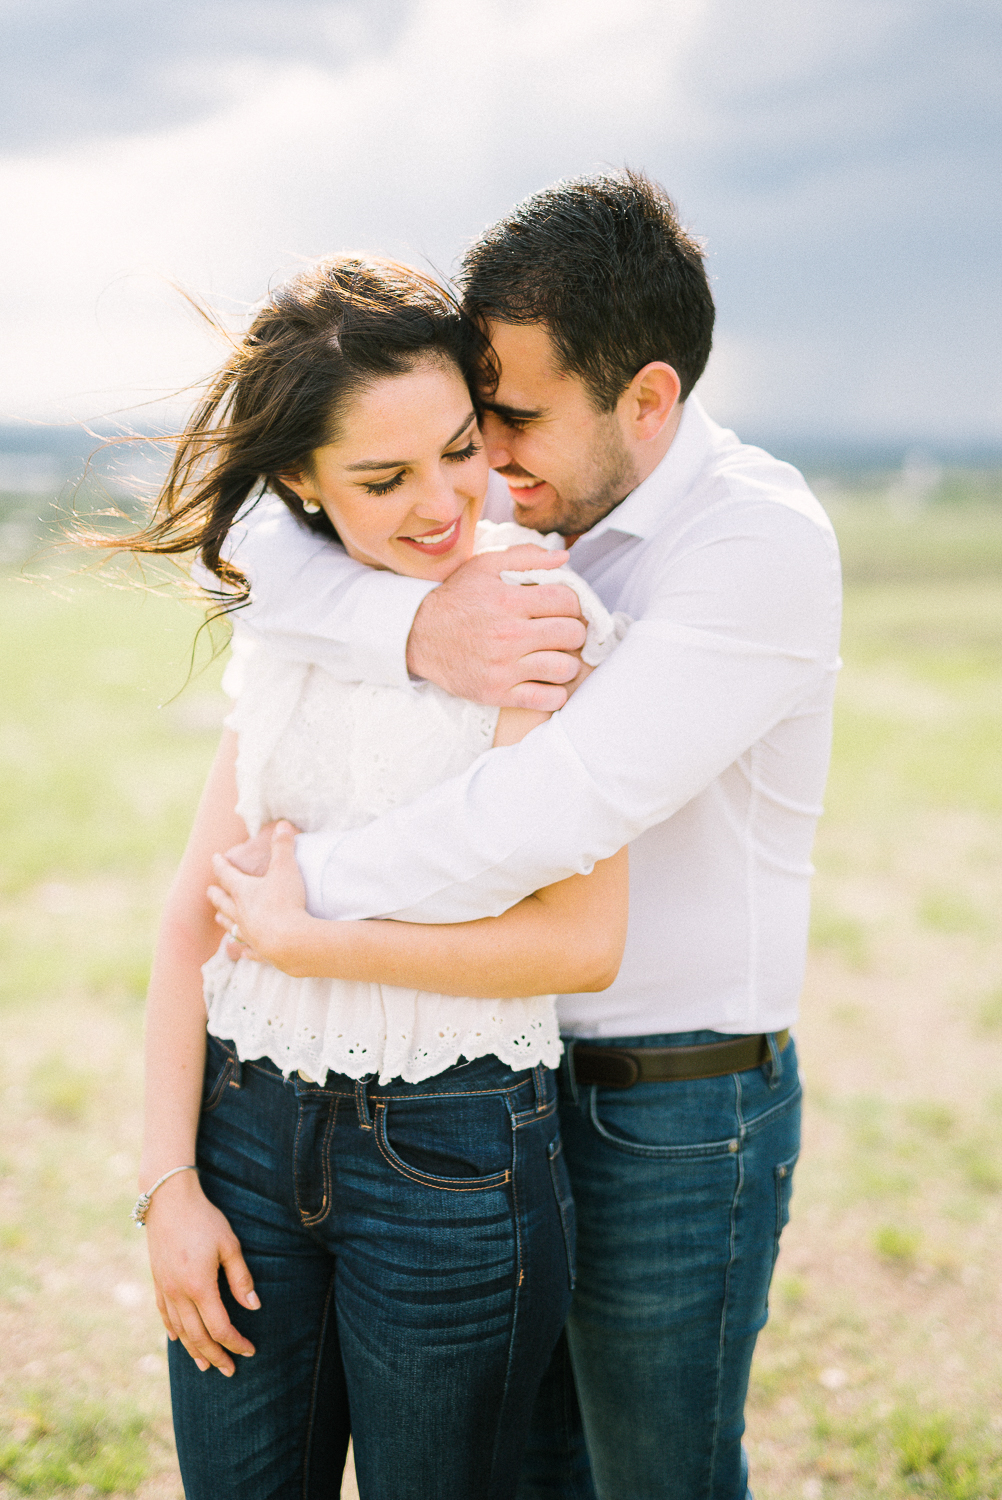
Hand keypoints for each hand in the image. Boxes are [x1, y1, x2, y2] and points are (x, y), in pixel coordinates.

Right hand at [144, 1167, 258, 1376]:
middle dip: (215, 1356)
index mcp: (199, 1286)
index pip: (220, 1327)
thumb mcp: (229, 1245)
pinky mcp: (157, 1281)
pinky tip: (178, 1340)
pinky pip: (164, 1315)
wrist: (168, 1200)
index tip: (250, 1350)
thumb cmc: (204, 1219)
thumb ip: (241, 1277)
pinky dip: (173, 1331)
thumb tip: (254, 1307)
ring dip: (194, 1350)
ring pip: (180, 1330)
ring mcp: (165, 1289)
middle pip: (198, 1336)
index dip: (235, 1342)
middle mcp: (179, 1293)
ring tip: (206, 1365)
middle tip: (230, 1370)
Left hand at [209, 821, 313, 973]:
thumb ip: (283, 846)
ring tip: (219, 916)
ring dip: (224, 919)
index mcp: (244, 891)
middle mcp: (241, 913)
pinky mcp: (259, 952)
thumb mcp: (286, 868)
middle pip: (223, 902)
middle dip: (216, 894)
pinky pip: (246, 951)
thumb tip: (283, 824)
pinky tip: (239, 952)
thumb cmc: (285, 902)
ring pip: (231, 925)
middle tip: (209, 891)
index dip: (220, 864)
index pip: (227, 874)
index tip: (215, 858)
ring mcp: (248, 934)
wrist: (291, 941)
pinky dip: (242, 950)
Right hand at [406, 544, 586, 709]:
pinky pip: (547, 699)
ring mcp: (503, 668)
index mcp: (508, 601)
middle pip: (571, 634)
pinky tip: (549, 681)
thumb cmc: (456, 598)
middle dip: (574, 631)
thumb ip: (525, 556)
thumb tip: (564, 558)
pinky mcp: (497, 693)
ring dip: (568, 662)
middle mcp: (508, 635)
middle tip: (564, 632)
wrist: (418, 635)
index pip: (567, 601)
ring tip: (557, 656)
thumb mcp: (485, 565)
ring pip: (564, 668)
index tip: (566, 609)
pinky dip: (556, 692)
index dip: (574, 603)